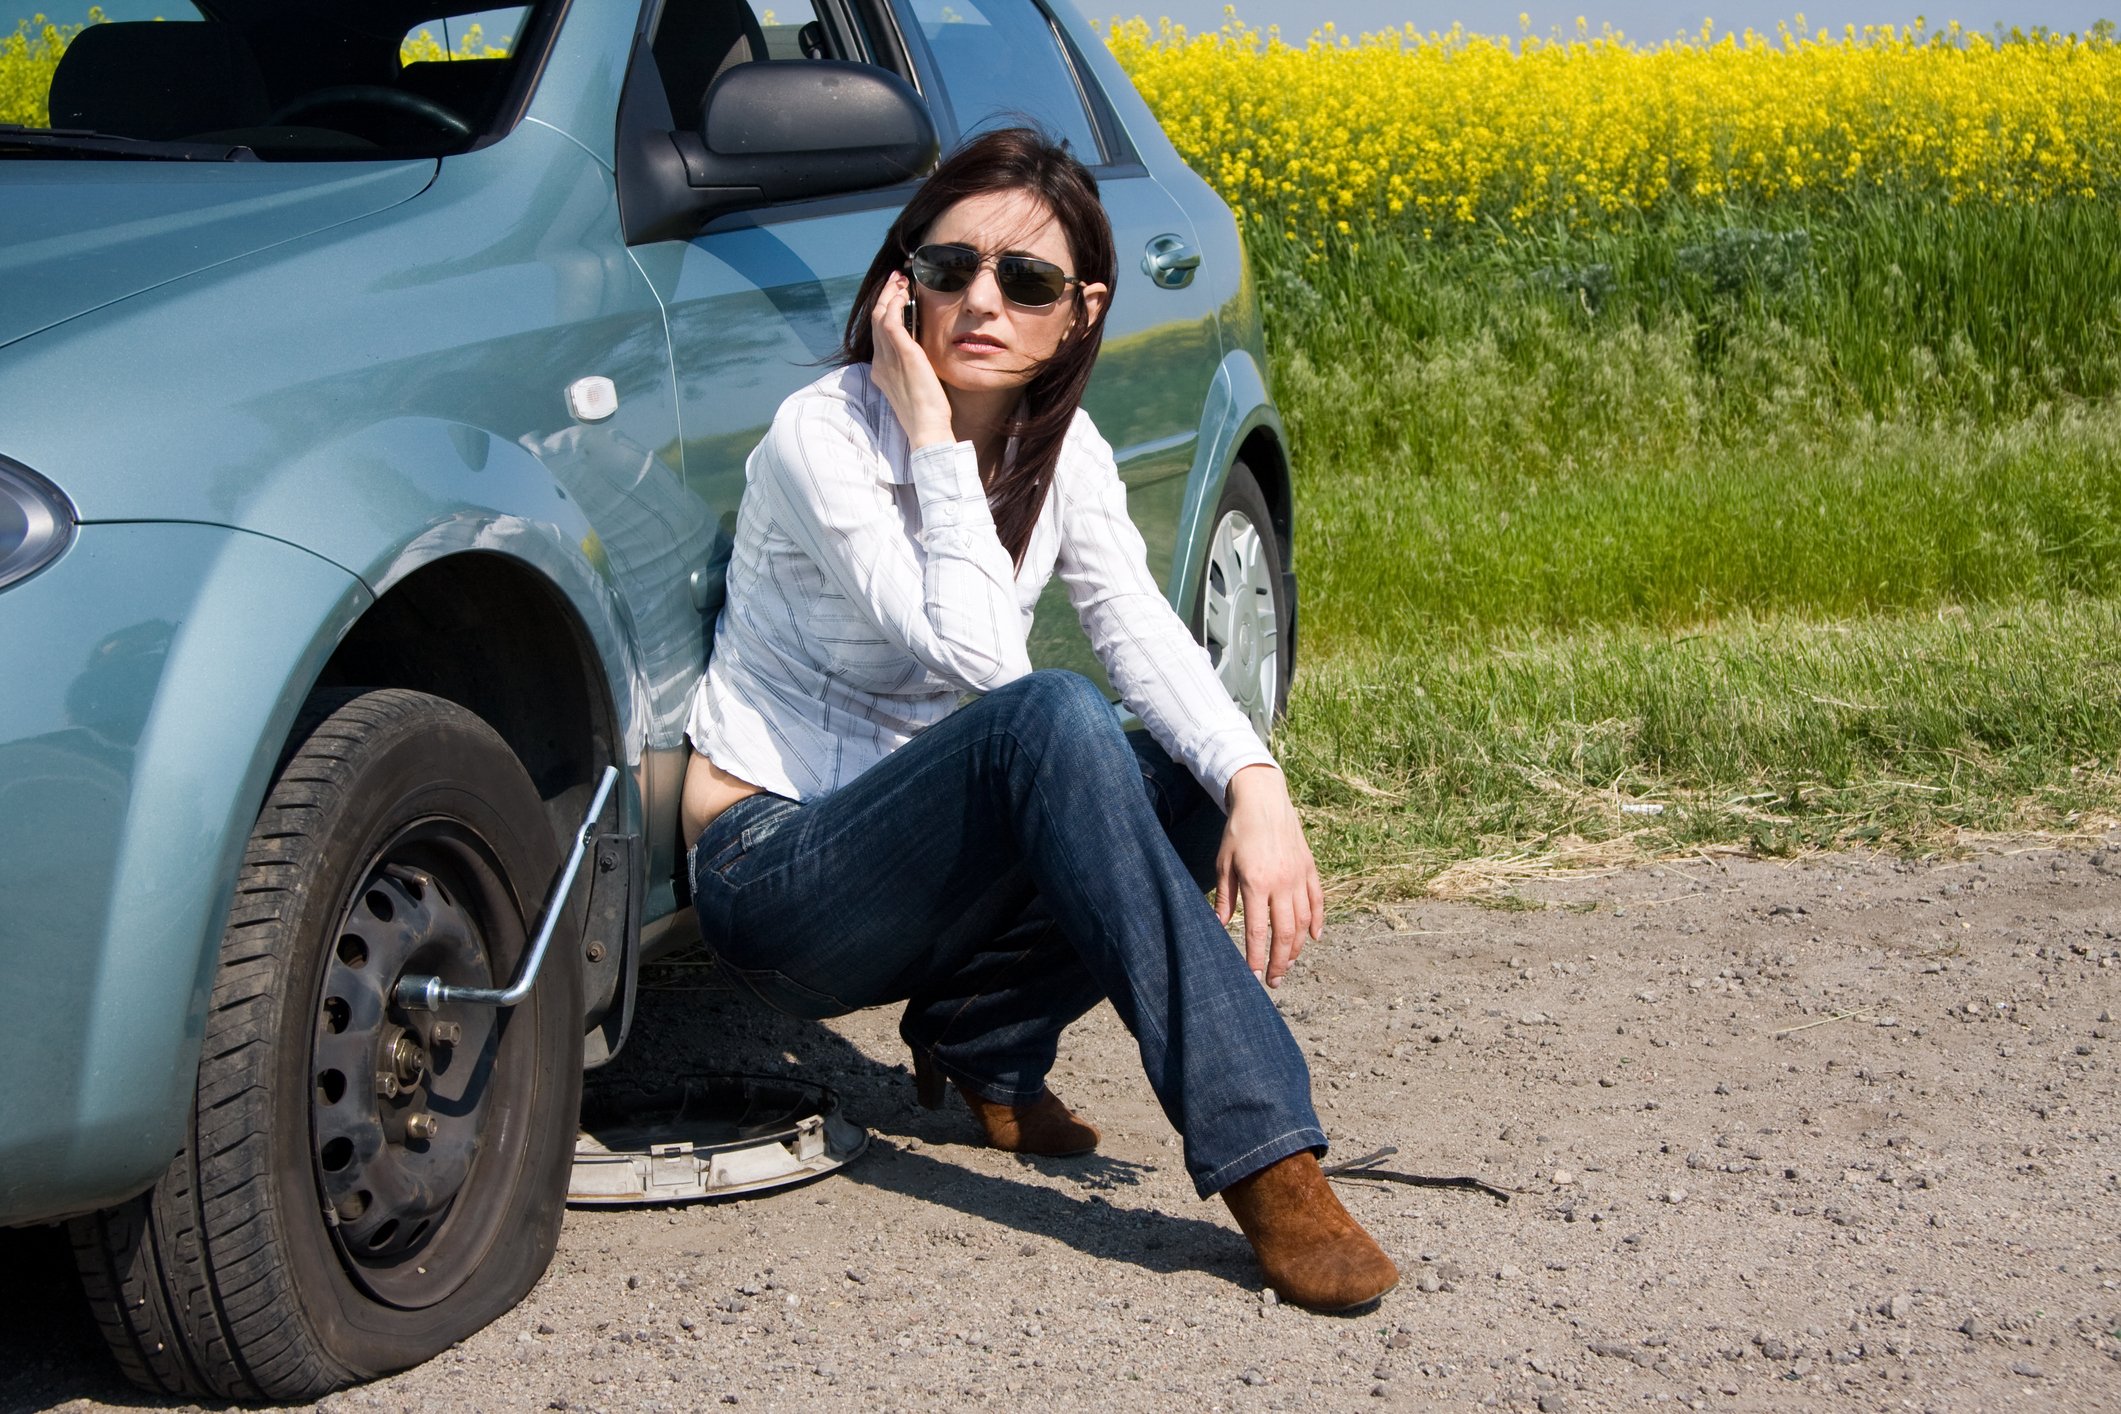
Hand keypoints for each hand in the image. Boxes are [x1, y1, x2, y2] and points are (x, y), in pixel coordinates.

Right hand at [869, 271, 955, 448]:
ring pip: (880, 316)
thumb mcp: (915, 386)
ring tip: (901, 281)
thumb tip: (923, 356)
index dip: (885, 311)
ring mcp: (888, 358)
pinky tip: (904, 296)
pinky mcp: (903, 354)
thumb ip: (913, 369)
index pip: (878, 333)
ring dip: (890, 295)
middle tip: (897, 280)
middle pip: (875, 319)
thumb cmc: (926, 413)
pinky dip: (896, 305)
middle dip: (885, 296)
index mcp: (881, 370)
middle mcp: (880, 362)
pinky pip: (891, 321)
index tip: (896, 297)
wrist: (926, 429)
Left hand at [1214, 764, 1323, 987]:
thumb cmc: (1238, 832)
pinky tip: (1314, 938)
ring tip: (1289, 964)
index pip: (1258, 931)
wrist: (1264, 800)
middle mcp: (1282, 883)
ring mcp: (1299, 876)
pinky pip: (1318, 900)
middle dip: (1279, 962)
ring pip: (1304, 921)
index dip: (1256, 957)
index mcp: (1257, 883)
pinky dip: (1318, 921)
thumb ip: (1225, 898)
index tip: (1254, 976)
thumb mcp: (1223, 864)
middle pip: (1285, 933)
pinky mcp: (1310, 868)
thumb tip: (1219, 927)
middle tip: (1273, 981)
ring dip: (1297, 947)